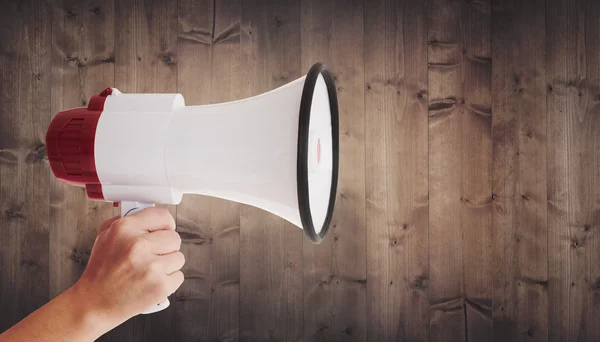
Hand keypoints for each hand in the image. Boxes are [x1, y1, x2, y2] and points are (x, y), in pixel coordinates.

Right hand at [72, 208, 184, 326]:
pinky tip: (152, 282)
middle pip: (174, 238)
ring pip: (179, 257)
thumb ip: (125, 221)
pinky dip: (169, 281)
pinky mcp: (160, 285)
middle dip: (166, 248)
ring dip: (168, 265)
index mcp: (124, 228)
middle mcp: (138, 245)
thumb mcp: (105, 237)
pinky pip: (179, 276)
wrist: (94, 303)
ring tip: (149, 271)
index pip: (163, 216)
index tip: (164, 231)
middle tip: (152, 256)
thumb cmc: (101, 272)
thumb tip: (147, 215)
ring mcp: (150, 266)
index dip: (166, 225)